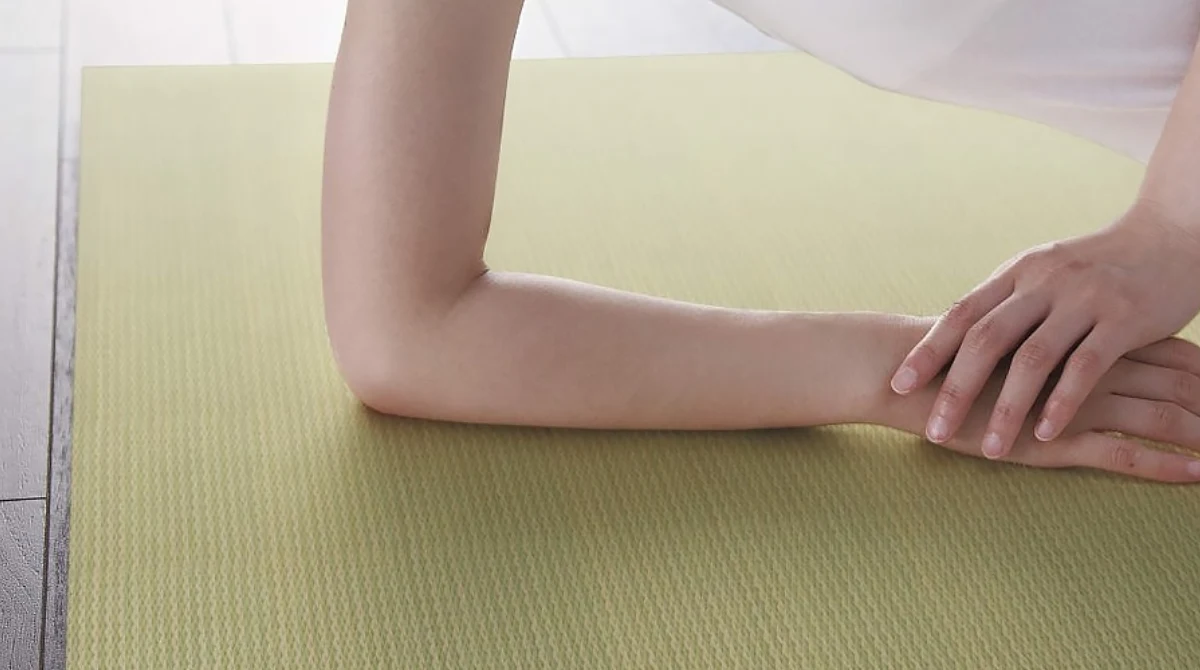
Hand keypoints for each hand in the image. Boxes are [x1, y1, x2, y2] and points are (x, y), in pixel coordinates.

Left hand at [889, 203, 1199, 459]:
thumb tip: (953, 336)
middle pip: (987, 339)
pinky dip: (1061, 403)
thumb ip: (1006, 301)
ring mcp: (1084, 299)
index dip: (928, 351)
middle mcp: (1044, 282)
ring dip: (1006, 408)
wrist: (1174, 234)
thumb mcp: (1044, 271)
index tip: (900, 384)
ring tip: (988, 449)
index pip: (962, 314)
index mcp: (1018, 272)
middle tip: (933, 429)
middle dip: (956, 388)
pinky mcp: (1125, 319)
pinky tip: (1044, 434)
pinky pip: (1086, 367)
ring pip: (1033, 359)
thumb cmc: (1099, 264)